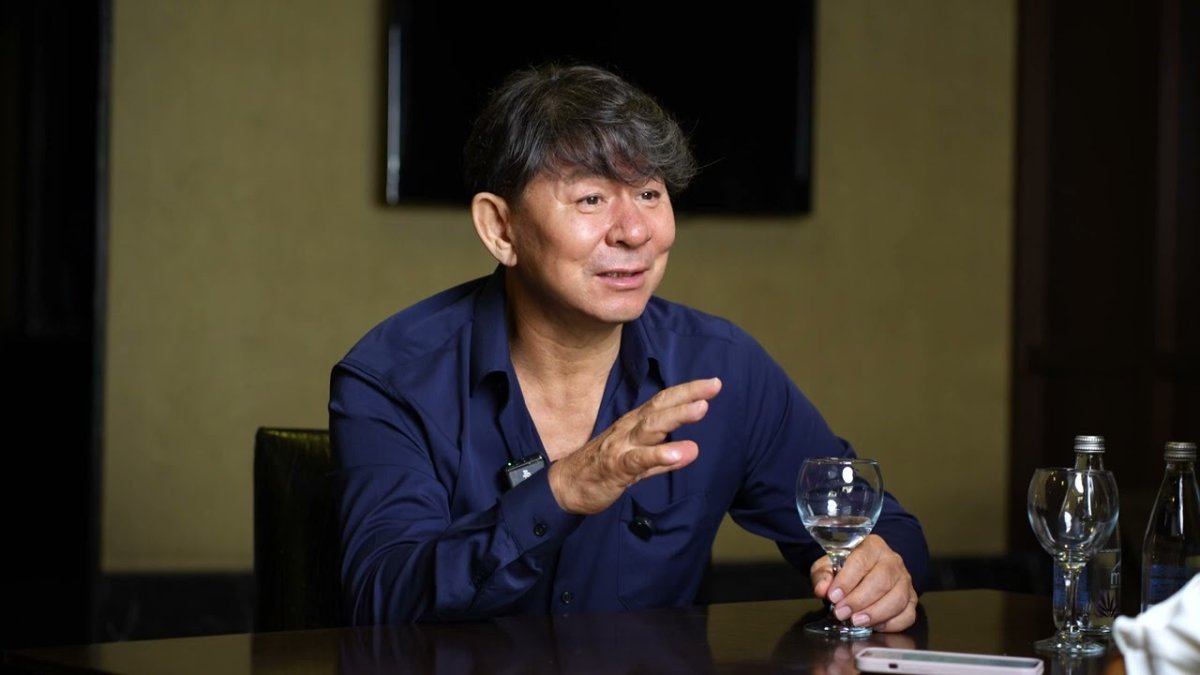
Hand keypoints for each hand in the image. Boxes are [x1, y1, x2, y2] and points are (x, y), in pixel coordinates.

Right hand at [547, 377, 721, 513]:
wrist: (564, 487)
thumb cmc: (601, 470)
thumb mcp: (637, 463)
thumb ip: (663, 457)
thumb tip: (692, 450)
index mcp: (635, 425)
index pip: (663, 403)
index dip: (687, 391)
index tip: (713, 383)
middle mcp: (629, 429)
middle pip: (660, 408)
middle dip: (687, 395)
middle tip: (713, 386)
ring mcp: (621, 446)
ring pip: (651, 427)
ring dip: (677, 417)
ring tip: (701, 409)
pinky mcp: (615, 467)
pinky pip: (638, 460)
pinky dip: (659, 455)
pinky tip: (679, 454)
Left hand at [809, 534, 917, 632]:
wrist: (866, 571)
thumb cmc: (846, 567)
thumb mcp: (828, 565)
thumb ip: (823, 575)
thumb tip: (821, 589)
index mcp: (872, 546)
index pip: (862, 561)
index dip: (847, 580)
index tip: (833, 596)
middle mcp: (893, 561)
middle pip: (882, 581)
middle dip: (859, 600)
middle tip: (841, 613)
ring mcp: (905, 580)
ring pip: (897, 599)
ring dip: (875, 613)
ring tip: (856, 621)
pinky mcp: (911, 599)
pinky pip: (908, 614)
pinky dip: (892, 624)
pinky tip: (875, 626)